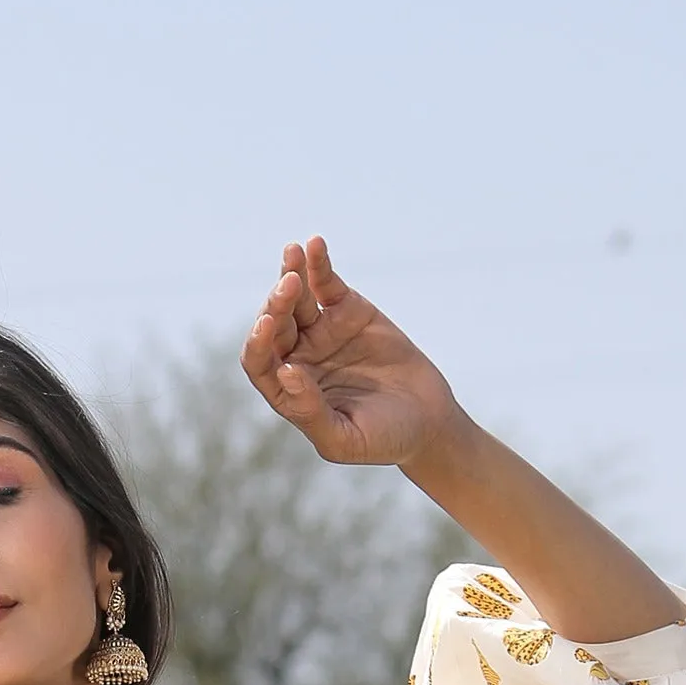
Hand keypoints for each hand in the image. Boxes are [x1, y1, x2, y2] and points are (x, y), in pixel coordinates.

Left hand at [241, 233, 461, 469]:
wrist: (428, 421)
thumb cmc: (383, 439)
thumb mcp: (344, 439)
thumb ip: (310, 411)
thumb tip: (286, 372)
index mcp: (288, 391)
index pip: (259, 363)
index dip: (257, 343)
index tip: (266, 325)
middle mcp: (298, 357)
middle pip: (274, 325)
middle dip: (277, 304)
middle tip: (288, 286)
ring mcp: (321, 332)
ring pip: (296, 300)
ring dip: (291, 275)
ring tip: (294, 254)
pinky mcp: (348, 311)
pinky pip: (326, 284)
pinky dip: (318, 264)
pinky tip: (314, 244)